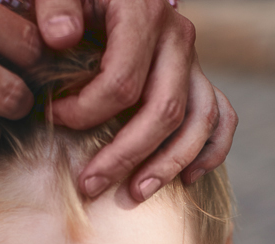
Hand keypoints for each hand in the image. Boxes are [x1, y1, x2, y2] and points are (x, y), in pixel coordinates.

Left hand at [43, 0, 238, 200]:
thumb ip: (54, 6)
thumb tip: (60, 38)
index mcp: (143, 13)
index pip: (122, 81)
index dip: (85, 111)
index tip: (52, 117)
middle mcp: (177, 37)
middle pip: (164, 110)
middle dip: (126, 155)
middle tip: (90, 184)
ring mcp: (193, 59)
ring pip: (198, 122)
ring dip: (168, 163)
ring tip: (136, 193)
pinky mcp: (198, 77)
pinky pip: (221, 117)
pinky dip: (211, 151)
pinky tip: (187, 179)